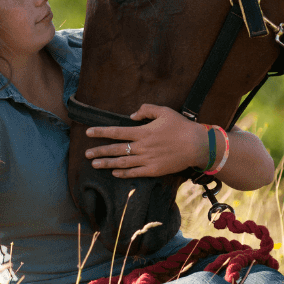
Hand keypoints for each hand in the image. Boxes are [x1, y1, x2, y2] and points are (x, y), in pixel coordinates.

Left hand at [84, 104, 204, 177]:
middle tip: (86, 154)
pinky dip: (123, 173)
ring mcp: (147, 160)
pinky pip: (134, 173)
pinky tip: (114, 172)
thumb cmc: (181, 126)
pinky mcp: (154, 170)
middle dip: (99, 151)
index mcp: (142, 132)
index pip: (116, 132)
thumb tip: (132, 116)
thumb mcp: (164, 111)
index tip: (88, 133)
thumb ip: (146, 110)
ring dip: (107, 163)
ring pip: (122, 163)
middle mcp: (142, 147)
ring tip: (95, 165)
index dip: (101, 132)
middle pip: (116, 149)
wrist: (196, 145)